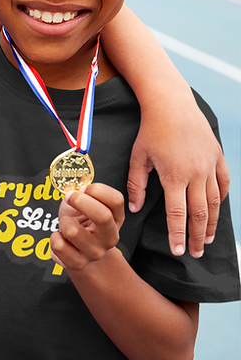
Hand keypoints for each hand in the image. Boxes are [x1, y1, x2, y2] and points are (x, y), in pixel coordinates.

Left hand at [52, 183, 124, 272]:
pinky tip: (61, 237)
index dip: (96, 189)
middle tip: (70, 198)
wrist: (76, 251)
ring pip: (73, 231)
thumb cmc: (80, 223)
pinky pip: (58, 244)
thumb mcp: (85, 204)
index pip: (116, 200)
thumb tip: (81, 191)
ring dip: (63, 221)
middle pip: (103, 216)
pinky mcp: (77, 263)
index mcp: (116, 219)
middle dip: (80, 201)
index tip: (83, 189)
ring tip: (66, 223)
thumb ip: (86, 194)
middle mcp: (110, 237)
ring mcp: (95, 252)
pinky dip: (54, 237)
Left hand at [128, 103, 227, 257]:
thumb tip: (135, 209)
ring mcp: (210, 165)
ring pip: (215, 201)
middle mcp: (196, 174)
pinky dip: (221, 199)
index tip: (178, 251)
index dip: (178, 234)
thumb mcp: (137, 158)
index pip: (177, 214)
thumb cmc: (149, 132)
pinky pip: (224, 183)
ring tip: (208, 239)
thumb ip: (136, 185)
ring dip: (212, 222)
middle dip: (198, 236)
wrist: (172, 105)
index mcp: (174, 176)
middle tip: (196, 253)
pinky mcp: (217, 157)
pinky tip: (216, 210)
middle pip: (200, 213)